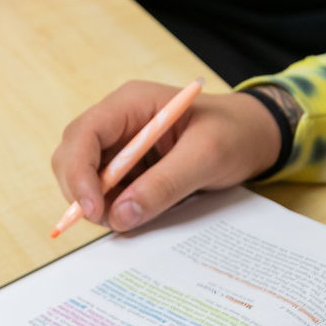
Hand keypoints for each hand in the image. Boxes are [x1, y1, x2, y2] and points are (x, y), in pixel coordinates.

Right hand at [51, 82, 279, 233]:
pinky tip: (141, 212)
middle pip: (72, 157)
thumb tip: (121, 215)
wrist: (254, 138)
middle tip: (109, 221)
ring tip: (136, 215)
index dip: (78, 173)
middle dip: (82, 193)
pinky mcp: (126, 170)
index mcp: (131, 104)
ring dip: (100, 205)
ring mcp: (119, 147)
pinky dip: (114, 210)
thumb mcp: (207, 157)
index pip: (83, 134)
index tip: (93, 210)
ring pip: (84, 180)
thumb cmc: (235, 134)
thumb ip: (165, 185)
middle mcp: (117, 123)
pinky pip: (105, 194)